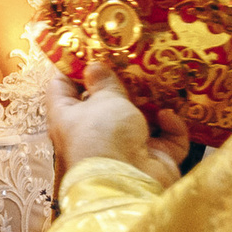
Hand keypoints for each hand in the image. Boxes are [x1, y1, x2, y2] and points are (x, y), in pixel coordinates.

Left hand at [46, 61, 187, 187]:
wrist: (128, 183)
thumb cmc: (105, 135)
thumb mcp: (104, 99)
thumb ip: (104, 82)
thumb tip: (92, 67)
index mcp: (68, 117)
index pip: (60, 87)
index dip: (72, 67)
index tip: (89, 48)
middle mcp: (93, 133)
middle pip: (104, 104)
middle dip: (121, 85)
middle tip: (136, 61)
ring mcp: (124, 149)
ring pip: (139, 121)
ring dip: (151, 105)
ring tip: (161, 81)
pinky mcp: (152, 161)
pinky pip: (166, 140)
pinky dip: (170, 128)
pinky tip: (168, 115)